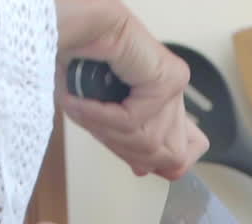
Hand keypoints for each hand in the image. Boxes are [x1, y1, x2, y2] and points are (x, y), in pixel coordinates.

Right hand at [54, 0, 208, 179]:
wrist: (59, 26)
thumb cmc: (73, 62)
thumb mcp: (101, 116)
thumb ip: (128, 141)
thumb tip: (146, 169)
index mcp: (163, 96)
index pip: (191, 147)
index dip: (163, 162)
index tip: (137, 167)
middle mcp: (173, 88)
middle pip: (171, 154)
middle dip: (125, 149)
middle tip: (95, 126)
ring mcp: (173, 81)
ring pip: (150, 144)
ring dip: (105, 131)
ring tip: (82, 107)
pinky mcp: (169, 77)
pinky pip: (136, 122)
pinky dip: (100, 117)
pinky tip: (82, 102)